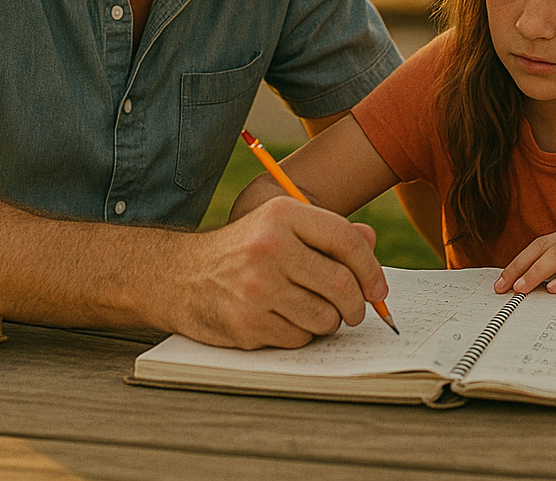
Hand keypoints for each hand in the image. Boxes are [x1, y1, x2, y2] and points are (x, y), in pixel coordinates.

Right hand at [166, 196, 387, 349]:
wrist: (178, 276)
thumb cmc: (242, 250)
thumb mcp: (279, 227)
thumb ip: (326, 232)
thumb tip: (371, 240)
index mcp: (282, 216)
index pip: (347, 241)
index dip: (372, 269)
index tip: (378, 289)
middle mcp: (270, 248)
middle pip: (342, 285)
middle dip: (356, 305)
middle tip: (354, 311)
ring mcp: (257, 288)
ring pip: (325, 318)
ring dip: (327, 322)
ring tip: (312, 312)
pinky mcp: (247, 323)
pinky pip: (299, 339)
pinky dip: (300, 335)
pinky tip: (283, 320)